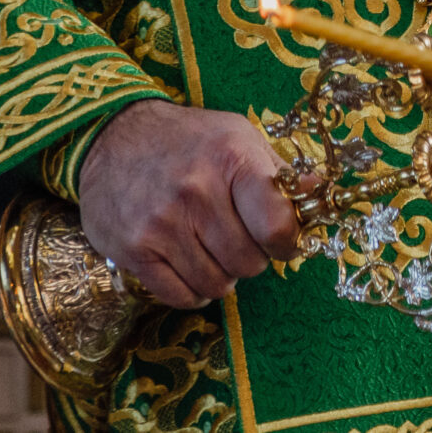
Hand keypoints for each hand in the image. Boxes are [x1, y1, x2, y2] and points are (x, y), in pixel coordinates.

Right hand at [78, 98, 300, 307]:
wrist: (113, 137)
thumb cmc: (189, 139)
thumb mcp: (238, 138)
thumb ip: (278, 172)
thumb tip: (318, 193)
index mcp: (232, 159)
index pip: (276, 224)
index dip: (287, 242)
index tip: (282, 241)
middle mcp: (196, 191)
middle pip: (247, 261)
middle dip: (252, 258)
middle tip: (241, 242)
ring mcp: (161, 223)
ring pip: (215, 283)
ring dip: (222, 276)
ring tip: (214, 251)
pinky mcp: (133, 249)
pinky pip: (178, 296)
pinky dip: (193, 291)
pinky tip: (191, 268)